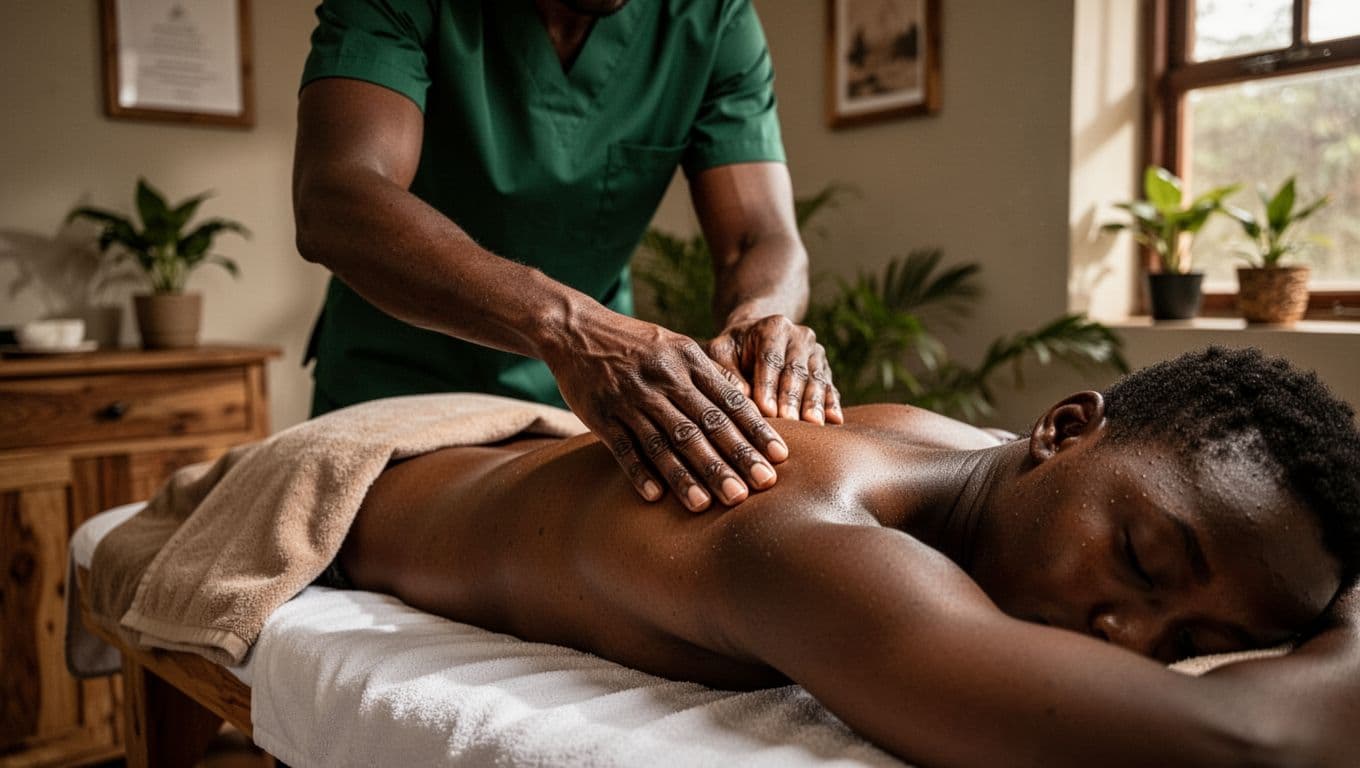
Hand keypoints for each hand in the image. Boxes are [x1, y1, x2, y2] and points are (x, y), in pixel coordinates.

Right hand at [543, 311, 787, 512]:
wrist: (576, 330)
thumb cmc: (636, 343)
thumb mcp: (676, 346)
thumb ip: (709, 374)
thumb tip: (747, 404)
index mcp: (687, 361)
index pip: (729, 401)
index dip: (756, 430)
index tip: (780, 458)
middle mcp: (662, 379)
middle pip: (704, 424)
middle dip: (733, 458)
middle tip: (759, 487)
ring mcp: (630, 398)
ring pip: (665, 441)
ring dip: (689, 474)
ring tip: (711, 504)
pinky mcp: (600, 415)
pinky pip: (623, 447)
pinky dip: (639, 472)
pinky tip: (655, 497)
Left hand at [704, 315, 842, 424]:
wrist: (756, 338)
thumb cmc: (733, 351)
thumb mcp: (721, 354)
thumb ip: (727, 372)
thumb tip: (743, 395)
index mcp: (772, 327)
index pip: (770, 358)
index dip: (768, 385)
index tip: (766, 410)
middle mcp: (799, 336)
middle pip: (796, 370)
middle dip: (792, 398)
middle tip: (789, 422)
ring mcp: (816, 352)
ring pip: (816, 379)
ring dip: (814, 403)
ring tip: (813, 425)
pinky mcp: (825, 369)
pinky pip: (830, 387)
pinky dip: (832, 404)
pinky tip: (835, 420)